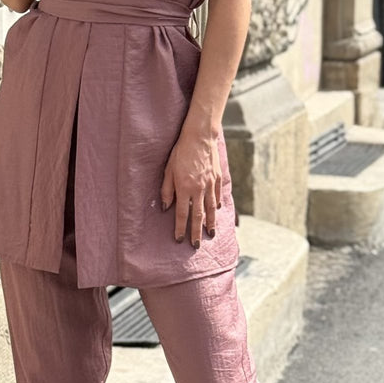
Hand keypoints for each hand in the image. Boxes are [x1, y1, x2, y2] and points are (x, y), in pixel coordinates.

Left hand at [159, 130, 221, 247]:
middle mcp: (199, 189)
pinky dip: (217, 206)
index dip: (180, 228)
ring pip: (211, 209)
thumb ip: (167, 190)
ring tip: (210, 234)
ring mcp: (210, 184)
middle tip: (195, 245)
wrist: (200, 137)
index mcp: (184, 188)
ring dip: (210, 223)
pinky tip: (216, 212)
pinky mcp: (217, 178)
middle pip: (198, 216)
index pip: (182, 214)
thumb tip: (166, 208)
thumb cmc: (180, 152)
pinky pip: (217, 196)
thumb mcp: (168, 170)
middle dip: (196, 232)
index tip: (179, 239)